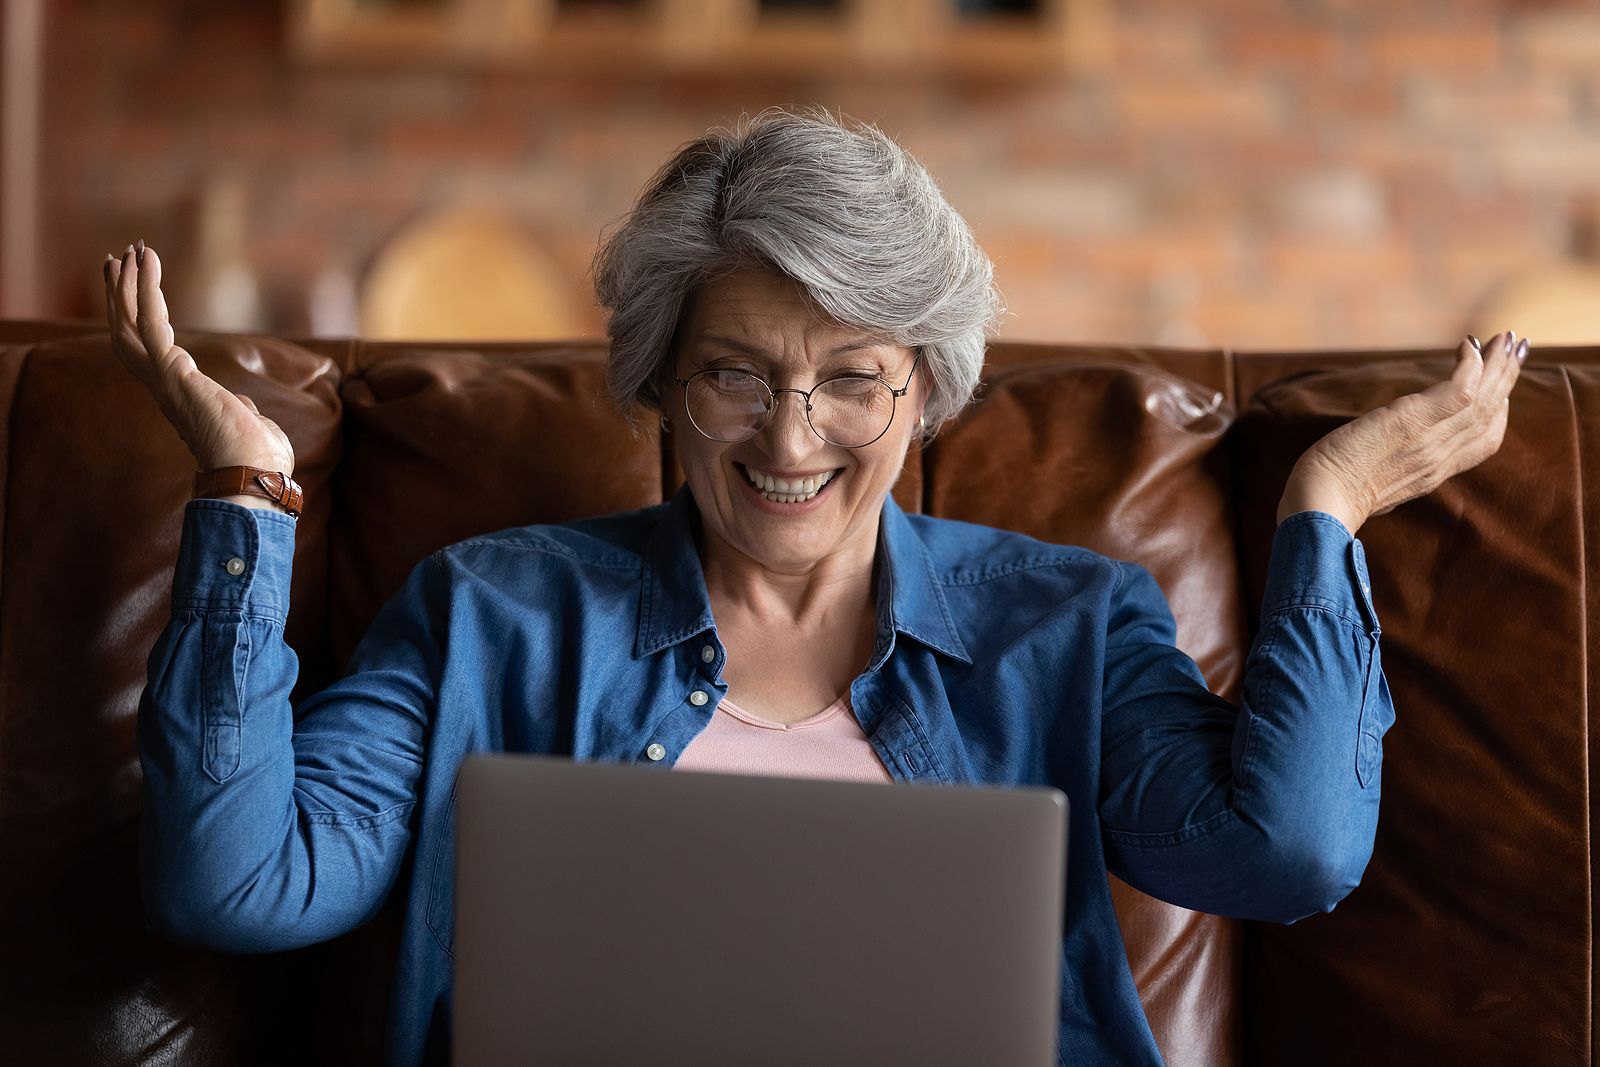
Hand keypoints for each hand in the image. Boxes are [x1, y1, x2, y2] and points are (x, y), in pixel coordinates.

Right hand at [104, 241, 295, 475]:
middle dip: (122, 296)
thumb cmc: (258, 457)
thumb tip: (244, 408)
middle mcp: (163, 386)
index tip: (138, 290)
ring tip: (127, 252)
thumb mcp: (246, 424)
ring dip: (127, 286)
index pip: (149, 351)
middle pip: (128, 333)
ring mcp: (164, 379)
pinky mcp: (172, 371)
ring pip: (130, 324)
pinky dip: (146, 289)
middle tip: (117, 259)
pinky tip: (145, 260)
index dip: (139, 318)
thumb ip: (237, 409)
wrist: (255, 475)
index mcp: (180, 395)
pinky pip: (150, 322)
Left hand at [1277, 331, 1526, 532]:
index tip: (1503, 390)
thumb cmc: (1331, 497)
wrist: (1319, 505)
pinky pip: (1459, 390)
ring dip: (1498, 364)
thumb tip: (1383, 460)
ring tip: (1506, 337)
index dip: (1499, 413)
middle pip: (1490, 414)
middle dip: (1507, 379)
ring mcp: (1431, 439)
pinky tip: (1469, 345)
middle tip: (1518, 348)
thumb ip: (1390, 470)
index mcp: (1433, 473)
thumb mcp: (1373, 486)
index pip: (1484, 443)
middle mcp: (1441, 457)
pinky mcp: (1413, 421)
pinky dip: (1471, 365)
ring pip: (1482, 398)